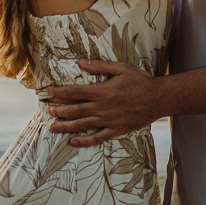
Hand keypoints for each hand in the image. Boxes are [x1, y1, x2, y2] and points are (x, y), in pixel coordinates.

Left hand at [46, 60, 160, 146]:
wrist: (157, 98)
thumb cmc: (140, 81)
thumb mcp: (120, 68)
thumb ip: (100, 66)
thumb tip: (81, 62)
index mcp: (102, 91)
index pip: (75, 91)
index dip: (60, 92)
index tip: (48, 92)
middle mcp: (102, 107)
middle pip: (75, 109)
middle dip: (59, 110)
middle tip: (47, 111)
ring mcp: (108, 120)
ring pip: (82, 124)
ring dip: (66, 126)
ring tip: (53, 128)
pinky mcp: (116, 130)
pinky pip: (97, 137)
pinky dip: (84, 141)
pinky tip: (73, 142)